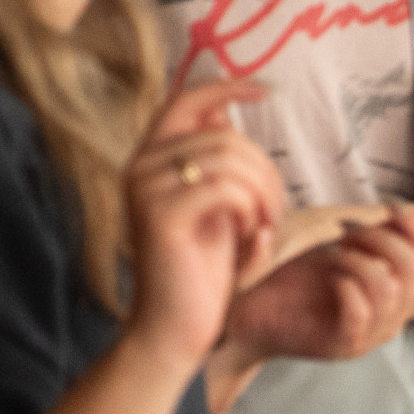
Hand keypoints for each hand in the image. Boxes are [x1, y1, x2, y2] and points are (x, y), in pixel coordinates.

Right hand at [124, 83, 284, 372]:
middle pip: (224, 135)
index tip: (266, 89)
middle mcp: (140, 167)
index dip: (227, 86)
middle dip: (265, 170)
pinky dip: (252, 210)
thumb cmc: (202, 270)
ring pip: (229, 157)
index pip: (185, 101)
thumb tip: (226, 112)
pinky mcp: (161, 215)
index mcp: (150, 160)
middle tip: (273, 212)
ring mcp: (146, 189)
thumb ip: (219, 165)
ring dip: (263, 192)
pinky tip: (250, 237)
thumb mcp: (218, 207)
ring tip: (263, 227)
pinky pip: (227, 188)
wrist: (176, 327)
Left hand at [209, 206, 413, 413]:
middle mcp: (392, 317)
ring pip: (391, 290)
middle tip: (348, 234)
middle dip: (383, 240)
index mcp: (397, 295)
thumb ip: (369, 237)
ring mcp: (370, 335)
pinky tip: (328, 276)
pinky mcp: (342, 347)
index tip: (388, 209)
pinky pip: (361, 313)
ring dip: (359, 260)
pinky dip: (346, 285)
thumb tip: (394, 210)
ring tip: (332, 253)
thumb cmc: (291, 278)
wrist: (249, 313)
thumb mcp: (335, 248)